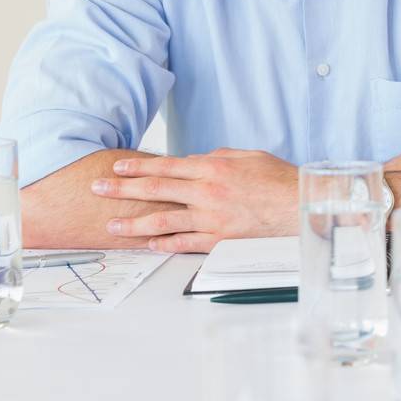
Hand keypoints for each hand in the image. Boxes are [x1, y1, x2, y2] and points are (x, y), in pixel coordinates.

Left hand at [91, 148, 300, 252]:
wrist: (302, 206)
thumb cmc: (281, 180)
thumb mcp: (250, 156)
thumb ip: (220, 155)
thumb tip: (196, 159)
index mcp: (214, 167)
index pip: (166, 166)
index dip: (138, 167)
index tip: (117, 168)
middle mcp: (208, 191)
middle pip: (155, 190)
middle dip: (122, 189)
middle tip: (98, 189)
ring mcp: (212, 217)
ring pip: (162, 220)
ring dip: (133, 224)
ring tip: (112, 226)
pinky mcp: (220, 239)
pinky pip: (185, 242)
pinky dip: (164, 244)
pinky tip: (148, 245)